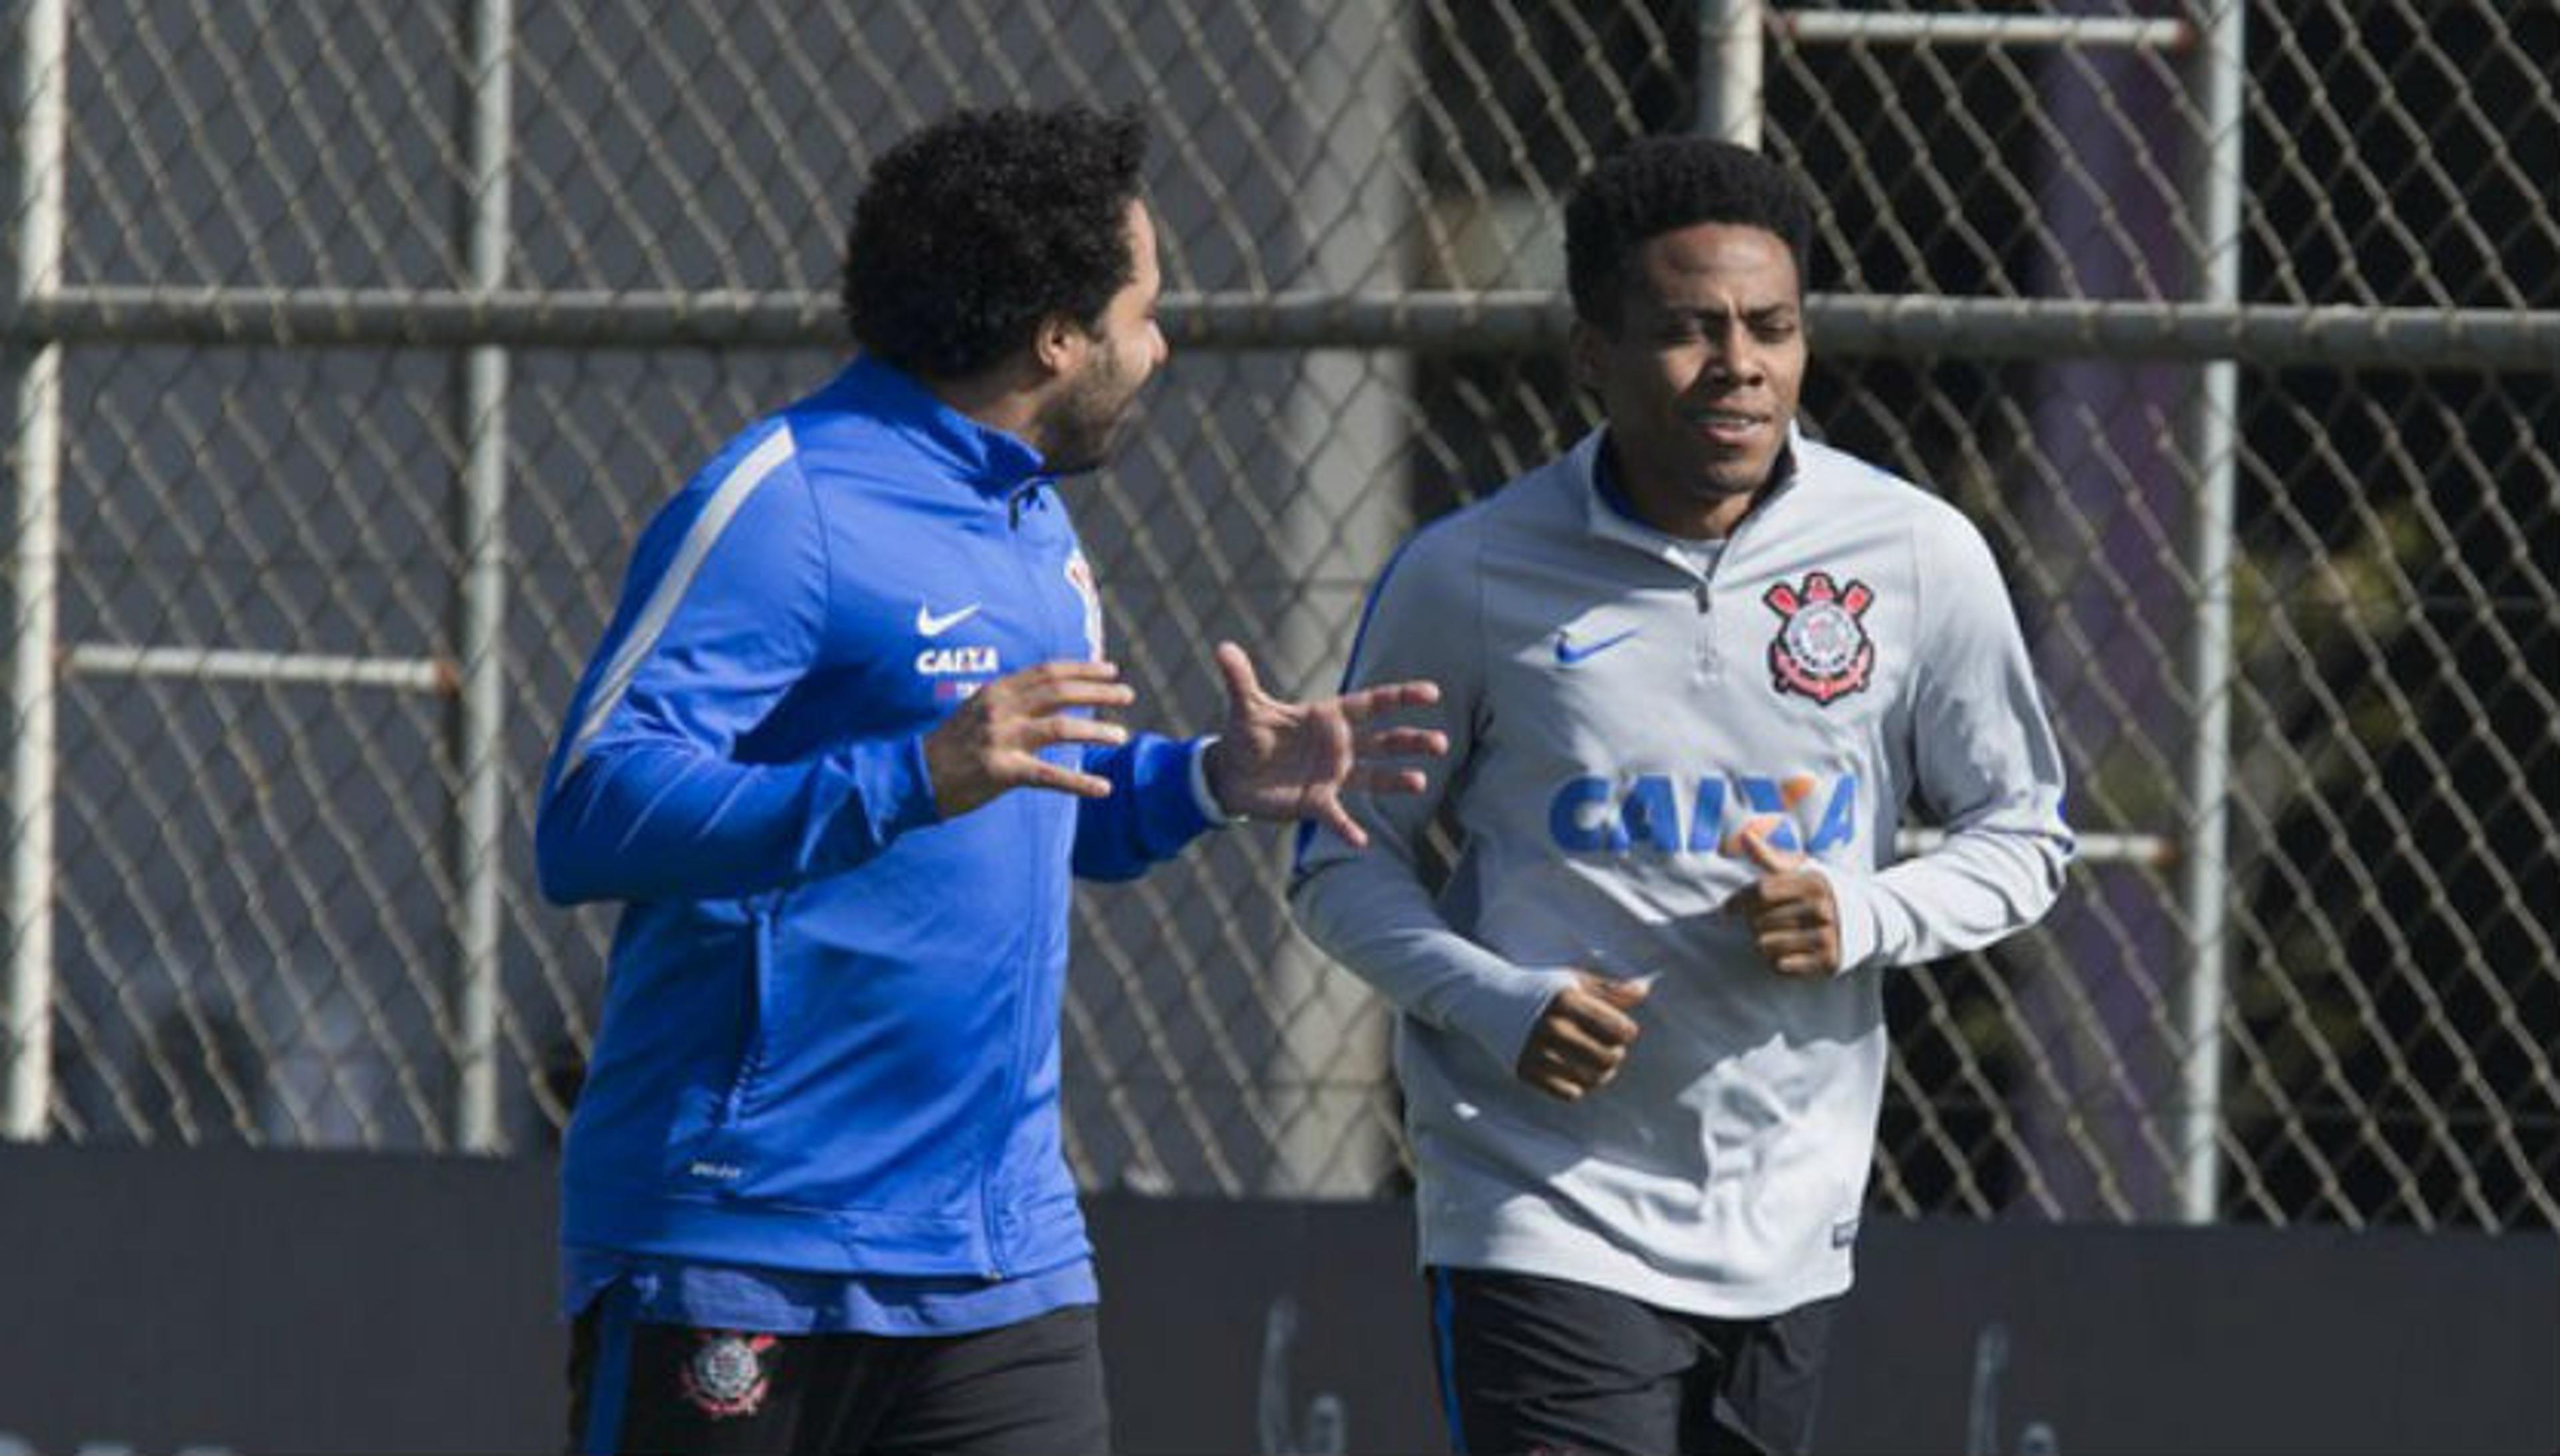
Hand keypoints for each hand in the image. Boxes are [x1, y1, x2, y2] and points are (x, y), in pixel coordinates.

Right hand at [922, 659, 1135, 817]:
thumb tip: (1048, 698)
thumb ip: (1010, 702)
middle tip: (1127, 694)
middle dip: (1098, 691)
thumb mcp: (977, 711)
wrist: (912, 776)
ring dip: (1096, 730)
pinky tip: (1103, 788)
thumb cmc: (949, 747)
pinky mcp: (1001, 772)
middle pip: (1059, 692)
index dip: (1082, 669)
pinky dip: (1079, 783)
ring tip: (1121, 735)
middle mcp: (1001, 709)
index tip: (1110, 670)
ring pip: (1060, 728)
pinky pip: (1049, 776)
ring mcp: (1001, 739)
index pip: (1048, 671)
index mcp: (996, 691)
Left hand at [1199, 641, 1445, 846]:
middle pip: (1385, 741)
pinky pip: (1338, 816)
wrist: (1231, 774)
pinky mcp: (1317, 801)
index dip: (1402, 697)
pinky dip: (1349, 828)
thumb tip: (1223, 648)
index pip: (1373, 703)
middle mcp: (1339, 745)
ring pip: (1375, 776)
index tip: (1432, 693)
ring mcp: (1332, 775)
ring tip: (1421, 782)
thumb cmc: (1246, 735)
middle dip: (1412, 741)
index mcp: (1328, 716)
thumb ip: (1240, 679)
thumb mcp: (1245, 707)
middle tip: (1440, 742)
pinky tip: (1363, 841)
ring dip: (1398, 780)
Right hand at [1516, 973, 1649, 1100]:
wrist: (1489, 1000)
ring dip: (1601, 1074)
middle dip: (1615, 1054)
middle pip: (1610, 1058)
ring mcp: (1538, 1052)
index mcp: (1568, 1001)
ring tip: (1595, 1062)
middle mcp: (1553, 1027)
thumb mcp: (1573, 981)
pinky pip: (1569, 1094)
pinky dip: (1579, 1086)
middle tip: (1608, 1048)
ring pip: (1592, 1079)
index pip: (1621, 1030)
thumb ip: (1609, 989)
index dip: (1625, 1031)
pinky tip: (1575, 1072)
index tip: (1617, 1028)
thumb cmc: (1540, 989)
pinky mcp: (1527, 1071)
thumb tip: (1644, 989)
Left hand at [1725, 822, 1840, 977]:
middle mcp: (1822, 909)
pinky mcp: (1828, 962)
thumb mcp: (1802, 872)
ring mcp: (1827, 937)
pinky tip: (1789, 952)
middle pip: (1759, 921)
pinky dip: (1777, 961)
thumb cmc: (1822, 894)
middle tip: (1764, 923)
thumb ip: (1770, 857)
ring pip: (1766, 945)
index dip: (1738, 901)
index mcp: (1813, 883)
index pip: (1761, 892)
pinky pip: (1780, 965)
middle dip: (1755, 923)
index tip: (1727, 909)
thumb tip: (1746, 834)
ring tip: (1778, 937)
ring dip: (1764, 943)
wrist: (1867, 922)